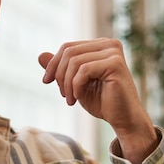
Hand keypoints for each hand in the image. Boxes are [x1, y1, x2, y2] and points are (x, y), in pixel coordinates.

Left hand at [39, 38, 156, 163]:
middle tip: (62, 95)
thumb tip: (40, 55)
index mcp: (100, 45)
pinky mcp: (115, 64)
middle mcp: (109, 44)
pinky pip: (83, 70)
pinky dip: (76, 86)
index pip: (67, 47)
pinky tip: (79, 98)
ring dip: (67, 84)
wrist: (123, 119)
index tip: (46, 82)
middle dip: (59, 74)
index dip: (53, 64)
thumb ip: (60, 69)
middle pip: (69, 52)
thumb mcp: (74, 83)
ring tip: (71, 100)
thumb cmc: (102, 102)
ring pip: (74, 61)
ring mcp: (114, 52)